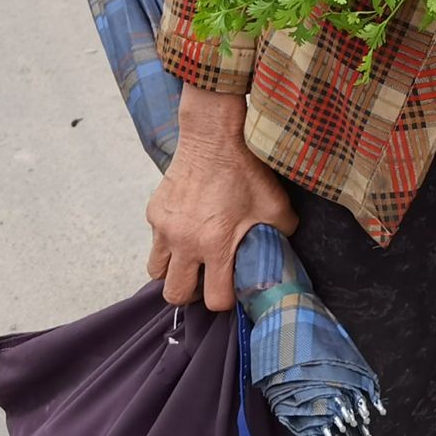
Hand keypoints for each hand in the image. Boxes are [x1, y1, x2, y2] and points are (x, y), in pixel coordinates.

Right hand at [145, 88, 296, 309]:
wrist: (214, 135)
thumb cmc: (246, 170)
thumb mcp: (275, 204)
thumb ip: (281, 234)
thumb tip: (282, 252)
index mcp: (216, 245)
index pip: (215, 299)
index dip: (226, 299)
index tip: (232, 287)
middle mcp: (185, 242)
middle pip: (175, 295)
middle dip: (193, 292)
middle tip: (206, 278)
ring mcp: (164, 228)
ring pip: (157, 272)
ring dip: (174, 271)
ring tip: (192, 258)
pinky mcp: (154, 212)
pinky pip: (155, 241)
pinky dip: (168, 242)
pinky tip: (187, 226)